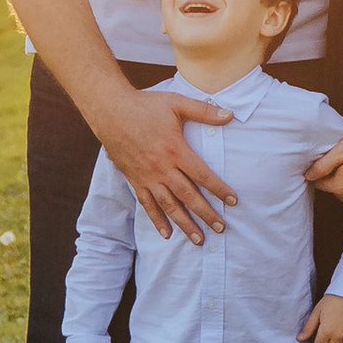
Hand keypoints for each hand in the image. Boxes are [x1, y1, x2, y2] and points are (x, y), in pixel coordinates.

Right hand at [101, 82, 235, 241]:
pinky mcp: (135, 180)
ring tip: (198, 239)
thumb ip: (204, 111)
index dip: (219, 189)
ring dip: (184, 224)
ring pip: (169, 206)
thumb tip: (230, 114)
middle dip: (206, 214)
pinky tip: (166, 234)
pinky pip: (147, 204)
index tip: (232, 201)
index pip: (202, 175)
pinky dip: (157, 220)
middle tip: (221, 229)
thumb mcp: (177, 103)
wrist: (110, 111)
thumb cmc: (145, 105)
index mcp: (175, 150)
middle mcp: (162, 168)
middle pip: (188, 196)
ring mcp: (147, 176)